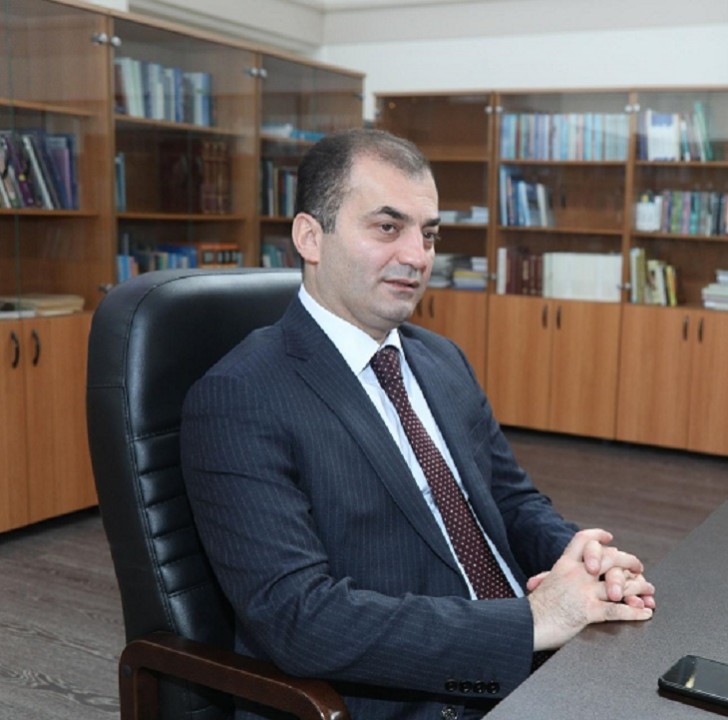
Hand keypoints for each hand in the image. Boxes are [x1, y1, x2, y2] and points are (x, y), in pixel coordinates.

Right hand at [527, 529, 655, 608]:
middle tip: (637, 566)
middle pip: (608, 557)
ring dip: (639, 588)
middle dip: (628, 560)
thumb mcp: (543, 584)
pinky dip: (635, 612)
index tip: (609, 538)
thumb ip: (549, 579)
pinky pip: (618, 610)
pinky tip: (644, 613)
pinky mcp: (589, 611)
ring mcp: (583, 591)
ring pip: (619, 584)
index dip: (598, 536)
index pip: (583, 540)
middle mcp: (576, 574)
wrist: (527, 623)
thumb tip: (539, 581)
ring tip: (649, 590)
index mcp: (564, 565)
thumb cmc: (534, 608)